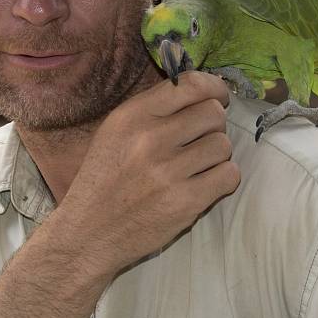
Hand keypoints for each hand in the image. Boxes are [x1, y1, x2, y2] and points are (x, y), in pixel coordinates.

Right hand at [56, 70, 239, 274]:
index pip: (189, 84)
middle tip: (200, 139)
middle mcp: (151, 138)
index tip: (218, 98)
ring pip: (223, 145)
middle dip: (213, 125)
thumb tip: (202, 91)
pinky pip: (229, 175)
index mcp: (132, 115)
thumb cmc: (104, 178)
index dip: (213, 88)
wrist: (88, 232)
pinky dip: (222, 179)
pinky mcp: (186, 202)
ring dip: (216, 154)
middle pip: (213, 113)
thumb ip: (153, 109)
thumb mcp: (115, 131)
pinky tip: (204, 183)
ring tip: (197, 165)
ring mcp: (169, 171)